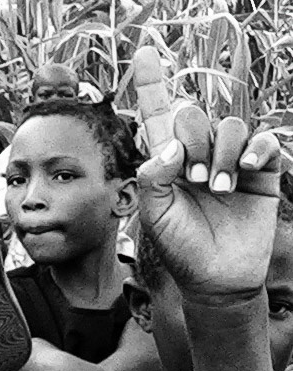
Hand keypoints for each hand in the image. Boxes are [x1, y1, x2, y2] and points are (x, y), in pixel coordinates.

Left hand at [132, 48, 285, 299]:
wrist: (215, 277)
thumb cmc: (180, 246)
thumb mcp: (154, 214)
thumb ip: (153, 177)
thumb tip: (170, 145)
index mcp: (166, 161)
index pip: (159, 115)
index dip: (151, 84)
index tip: (145, 54)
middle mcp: (198, 154)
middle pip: (194, 116)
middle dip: (192, 139)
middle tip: (194, 177)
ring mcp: (231, 160)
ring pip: (231, 126)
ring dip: (223, 153)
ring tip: (218, 187)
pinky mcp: (262, 172)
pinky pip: (265, 141)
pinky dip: (257, 150)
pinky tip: (248, 170)